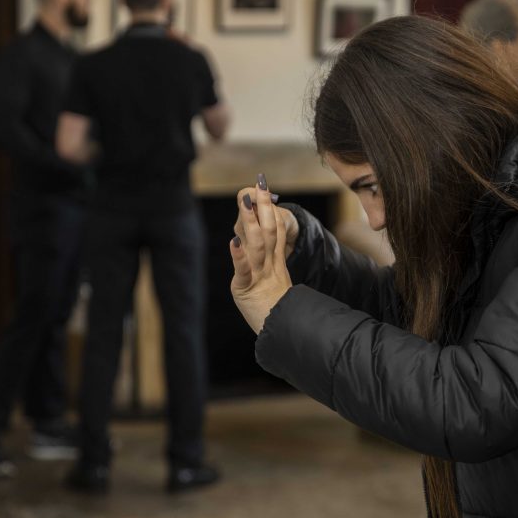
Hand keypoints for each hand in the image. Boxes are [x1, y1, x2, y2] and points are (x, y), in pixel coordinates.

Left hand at [229, 175, 292, 332]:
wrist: (284, 333)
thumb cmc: (278, 312)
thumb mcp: (277, 283)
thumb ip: (273, 264)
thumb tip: (270, 250)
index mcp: (275, 263)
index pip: (275, 230)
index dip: (269, 207)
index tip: (262, 186)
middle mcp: (270, 265)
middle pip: (268, 231)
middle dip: (262, 206)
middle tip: (258, 183)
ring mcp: (260, 276)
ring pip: (257, 245)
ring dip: (251, 222)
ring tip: (246, 202)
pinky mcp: (248, 289)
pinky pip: (244, 270)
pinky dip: (239, 255)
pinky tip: (233, 240)